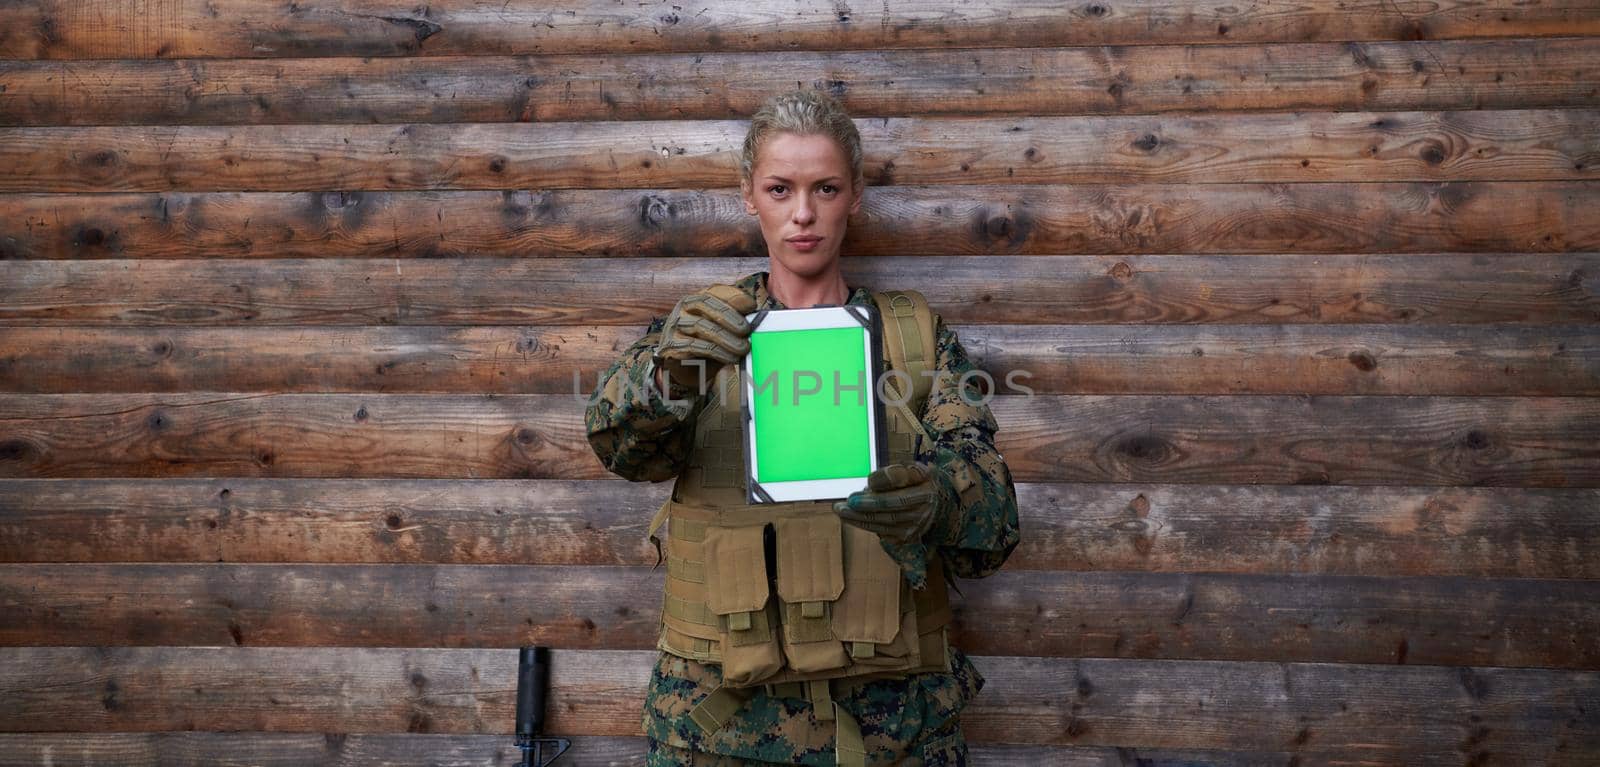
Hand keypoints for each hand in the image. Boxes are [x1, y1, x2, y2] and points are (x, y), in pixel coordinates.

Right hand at [652, 285, 757, 392]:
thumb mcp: (722, 330)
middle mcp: (684, 307)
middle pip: (706, 303)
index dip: (734, 296)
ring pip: (701, 325)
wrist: (685, 368)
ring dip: (726, 338)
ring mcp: (675, 324)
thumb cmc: (707, 345)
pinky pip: (694, 345)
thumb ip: (734, 322)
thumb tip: (756, 320)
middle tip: (747, 330)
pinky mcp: (671, 344)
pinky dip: (716, 352)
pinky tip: (730, 358)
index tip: (751, 305)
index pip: (714, 290)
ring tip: (743, 348)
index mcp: (698, 298)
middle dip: (729, 316)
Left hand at [832, 463, 954, 543]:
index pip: (902, 490)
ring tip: (841, 510)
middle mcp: (922, 511)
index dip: (884, 486)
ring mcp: (914, 527)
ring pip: (884, 523)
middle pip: (890, 510)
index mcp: (925, 490)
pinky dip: (866, 525)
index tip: (868, 482)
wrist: (939, 505)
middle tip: (844, 503)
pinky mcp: (906, 538)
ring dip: (859, 518)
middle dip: (865, 508)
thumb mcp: (914, 470)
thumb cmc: (919, 483)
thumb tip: (872, 482)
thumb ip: (896, 473)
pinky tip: (852, 518)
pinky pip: (883, 532)